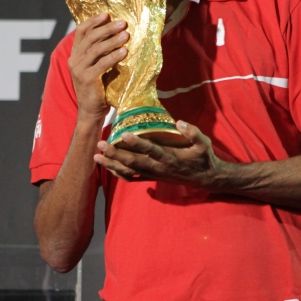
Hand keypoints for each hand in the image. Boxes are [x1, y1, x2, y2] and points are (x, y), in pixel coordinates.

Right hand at [68, 14, 128, 120]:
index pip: (81, 32)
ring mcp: (79, 69)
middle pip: (90, 37)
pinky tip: (124, 52)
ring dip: (112, 40)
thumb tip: (119, 34)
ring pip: (95, 49)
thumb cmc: (99, 87)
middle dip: (107, 28)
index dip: (93, 21)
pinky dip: (114, 56)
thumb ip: (101, 53)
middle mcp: (74, 60)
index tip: (107, 15)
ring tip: (126, 35)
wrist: (91, 111)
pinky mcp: (87, 79)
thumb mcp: (97, 66)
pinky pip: (102, 63)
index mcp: (75, 54)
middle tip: (123, 23)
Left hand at [94, 121, 230, 188]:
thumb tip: (179, 122)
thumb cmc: (203, 158)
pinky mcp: (151, 178)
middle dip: (116, 154)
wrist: (204, 178)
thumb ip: (192, 133)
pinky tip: (107, 167)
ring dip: (112, 165)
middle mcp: (158, 168)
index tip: (124, 134)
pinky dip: (118, 173)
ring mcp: (153, 174)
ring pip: (129, 171)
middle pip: (133, 162)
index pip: (151, 150)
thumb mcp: (203, 144)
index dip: (137, 143)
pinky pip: (132, 178)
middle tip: (101, 145)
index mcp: (170, 158)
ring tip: (96, 157)